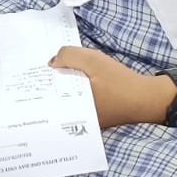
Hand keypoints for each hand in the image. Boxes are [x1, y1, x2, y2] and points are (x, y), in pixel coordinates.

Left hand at [49, 46, 172, 128]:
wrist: (147, 98)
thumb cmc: (119, 81)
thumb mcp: (92, 61)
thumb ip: (69, 56)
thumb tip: (51, 63)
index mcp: (71, 109)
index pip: (46, 97)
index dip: (39, 83)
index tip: (29, 73)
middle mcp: (75, 119)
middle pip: (54, 100)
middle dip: (48, 86)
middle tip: (40, 70)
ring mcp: (84, 119)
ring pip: (65, 100)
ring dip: (61, 87)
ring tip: (54, 72)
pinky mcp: (93, 116)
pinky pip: (76, 101)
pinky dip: (73, 90)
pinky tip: (72, 79)